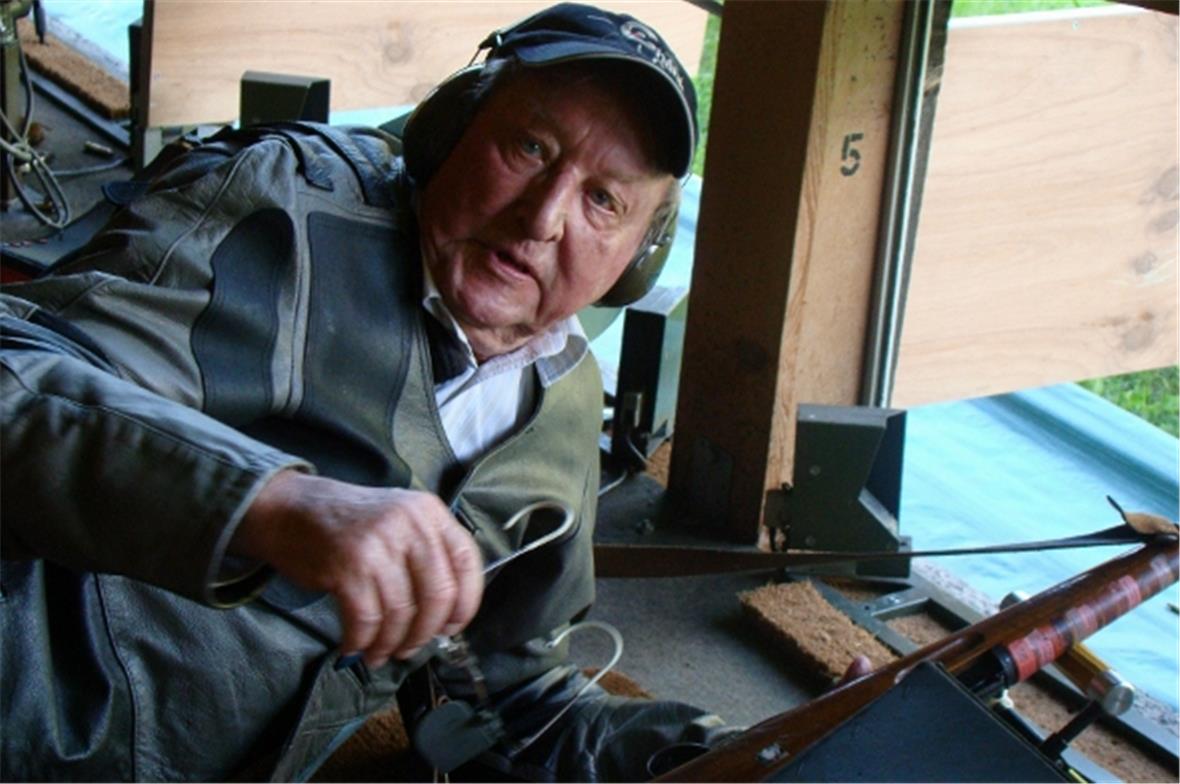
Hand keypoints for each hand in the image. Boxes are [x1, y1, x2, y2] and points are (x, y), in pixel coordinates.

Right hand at [231, 470, 483, 667]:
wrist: (291, 509)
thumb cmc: (351, 523)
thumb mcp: (400, 520)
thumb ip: (428, 554)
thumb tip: (448, 615)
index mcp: (429, 512)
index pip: (467, 563)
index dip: (466, 604)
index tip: (452, 628)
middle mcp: (409, 524)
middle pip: (438, 594)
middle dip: (427, 632)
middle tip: (412, 648)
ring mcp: (379, 545)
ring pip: (401, 612)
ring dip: (392, 643)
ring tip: (381, 653)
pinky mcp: (348, 567)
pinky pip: (367, 619)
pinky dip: (363, 641)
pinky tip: (356, 648)